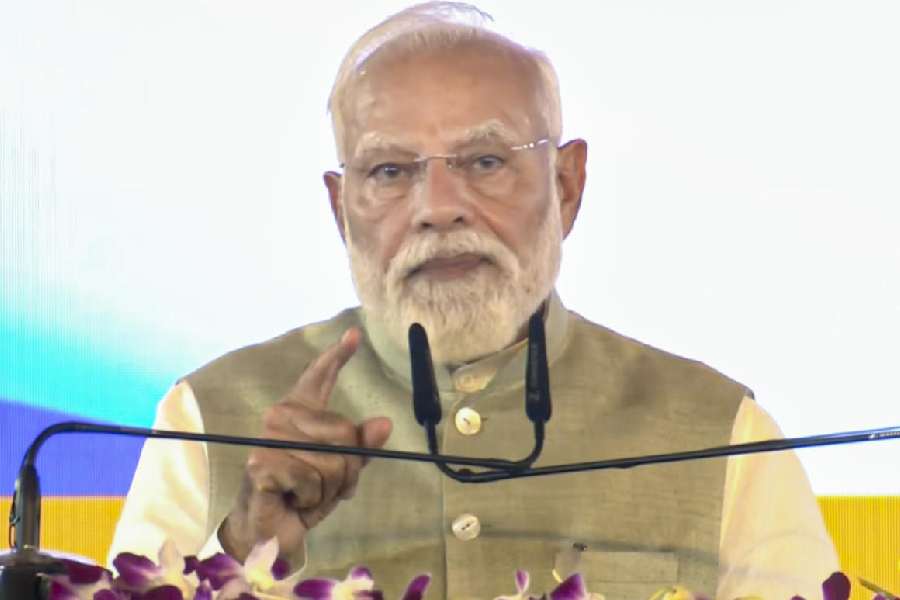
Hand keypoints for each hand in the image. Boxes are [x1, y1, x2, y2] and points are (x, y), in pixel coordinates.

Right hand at [220, 328, 391, 561]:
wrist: (270, 531)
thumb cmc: (303, 495)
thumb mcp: (339, 471)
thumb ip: (361, 447)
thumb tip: (385, 424)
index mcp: (300, 413)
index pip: (318, 377)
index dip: (337, 356)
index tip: (354, 334)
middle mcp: (281, 417)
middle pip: (344, 433)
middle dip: (346, 470)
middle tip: (325, 488)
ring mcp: (269, 438)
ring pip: (332, 461)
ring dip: (329, 489)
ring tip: (306, 495)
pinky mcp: (262, 462)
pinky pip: (311, 480)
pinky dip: (311, 499)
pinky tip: (292, 499)